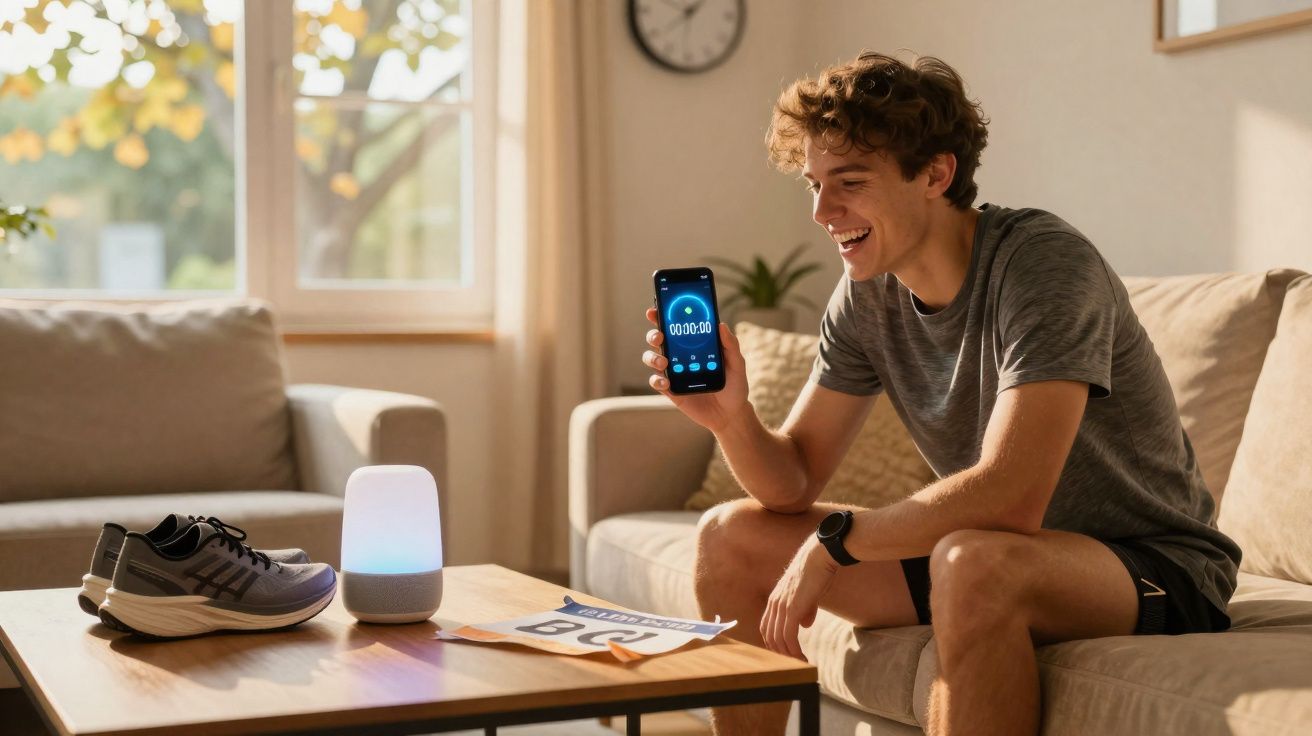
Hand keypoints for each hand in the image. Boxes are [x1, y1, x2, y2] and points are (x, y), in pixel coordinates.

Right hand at [642, 307, 748, 432]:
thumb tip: (721, 325)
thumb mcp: (737, 364)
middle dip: (653, 335)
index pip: (675, 327)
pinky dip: (657, 380)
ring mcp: (673, 373)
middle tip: (659, 336)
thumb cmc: (735, 386)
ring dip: (653, 358)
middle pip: (658, 340)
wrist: (731, 414)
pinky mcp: (671, 391)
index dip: (661, 317)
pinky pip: (656, 382)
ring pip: (652, 359)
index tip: (655, 310)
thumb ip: (730, 345)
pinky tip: (666, 382)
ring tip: (664, 363)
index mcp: (694, 345)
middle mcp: (680, 356)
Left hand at [761, 535, 837, 660]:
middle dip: (780, 653)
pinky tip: (802, 657)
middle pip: (770, 637)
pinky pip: (788, 637)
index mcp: (775, 600)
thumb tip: (805, 625)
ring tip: (800, 663)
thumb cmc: (817, 572)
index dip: (774, 642)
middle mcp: (774, 604)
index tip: (786, 653)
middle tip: (793, 663)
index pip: (767, 627)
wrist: (820, 557)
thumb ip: (805, 610)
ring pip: (778, 640)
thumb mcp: (808, 594)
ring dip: (789, 655)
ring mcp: (782, 607)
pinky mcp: (792, 609)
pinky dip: (794, 651)